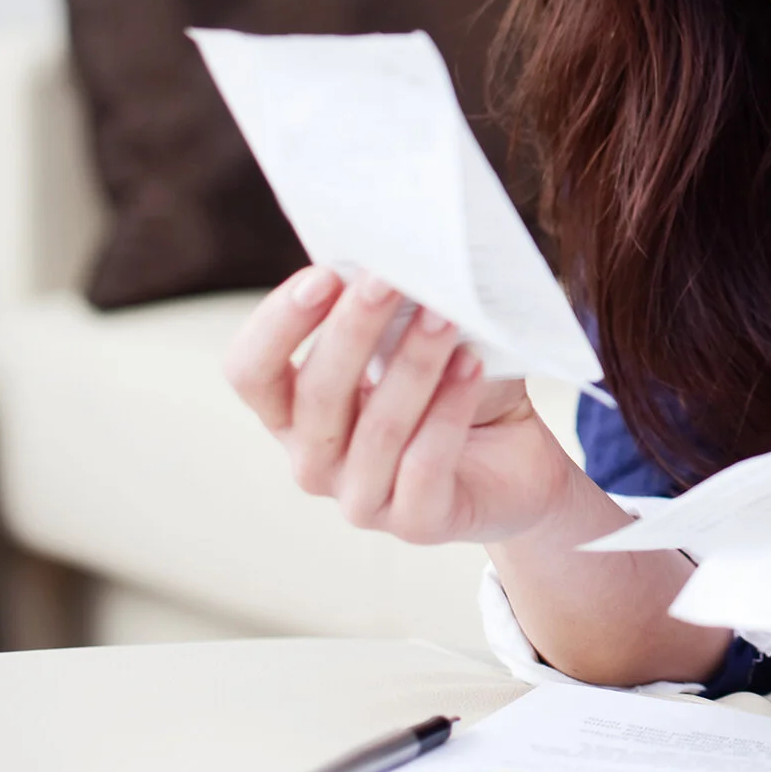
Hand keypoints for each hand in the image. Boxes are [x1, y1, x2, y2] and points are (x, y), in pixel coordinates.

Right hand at [224, 265, 581, 546]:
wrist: (521, 460)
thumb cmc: (456, 387)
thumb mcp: (414, 340)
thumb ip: (389, 307)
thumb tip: (387, 248)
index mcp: (293, 412)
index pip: (249, 372)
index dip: (278, 324)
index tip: (325, 275)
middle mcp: (313, 460)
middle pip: (315, 395)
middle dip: (353, 330)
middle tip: (391, 279)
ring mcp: (360, 499)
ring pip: (377, 429)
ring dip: (413, 365)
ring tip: (448, 316)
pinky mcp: (416, 523)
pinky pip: (425, 464)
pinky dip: (449, 410)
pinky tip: (474, 365)